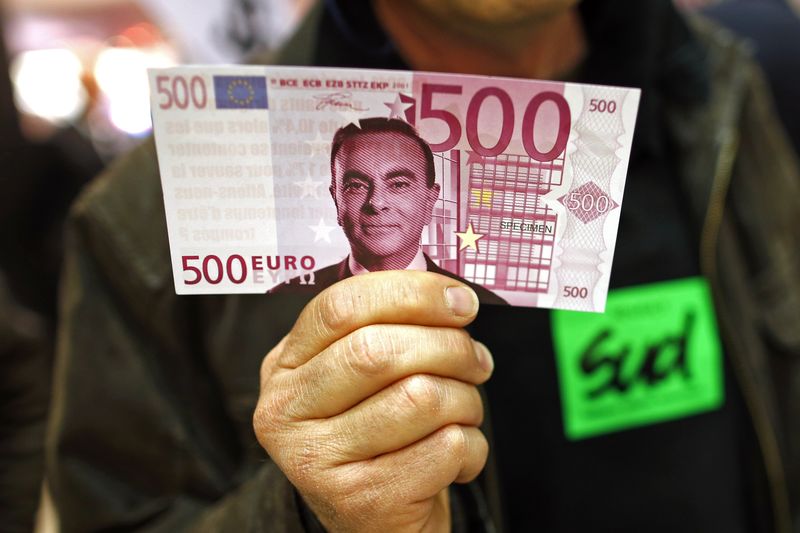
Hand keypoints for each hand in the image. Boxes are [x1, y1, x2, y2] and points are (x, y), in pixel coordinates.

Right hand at [254, 271, 493, 531]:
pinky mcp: (360, 501)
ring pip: (421, 398)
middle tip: (477, 360)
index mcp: (285, 367)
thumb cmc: (379, 436)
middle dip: (450, 348)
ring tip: (464, 412)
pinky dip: (472, 448)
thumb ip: (385, 329)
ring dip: (466, 401)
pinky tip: (456, 457)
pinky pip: (446, 447)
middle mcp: (285, 411)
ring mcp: (316, 460)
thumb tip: (450, 294)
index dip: (411, 294)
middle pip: (380, 351)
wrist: (375, 523)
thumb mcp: (359, 380)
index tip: (459, 301)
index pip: (340, 307)